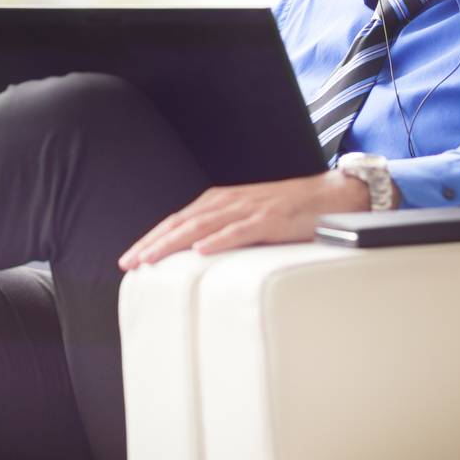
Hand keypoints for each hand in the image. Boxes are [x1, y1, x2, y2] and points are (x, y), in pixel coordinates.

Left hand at [118, 170, 370, 270]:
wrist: (331, 196)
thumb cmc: (288, 211)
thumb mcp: (248, 219)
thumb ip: (223, 231)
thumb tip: (195, 257)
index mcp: (220, 202)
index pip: (176, 221)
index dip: (151, 238)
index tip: (129, 259)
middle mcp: (229, 201)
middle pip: (182, 223)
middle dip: (152, 243)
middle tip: (128, 263)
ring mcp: (249, 209)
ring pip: (203, 226)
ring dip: (174, 243)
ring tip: (151, 259)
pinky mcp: (271, 219)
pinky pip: (241, 231)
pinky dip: (219, 240)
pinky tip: (200, 251)